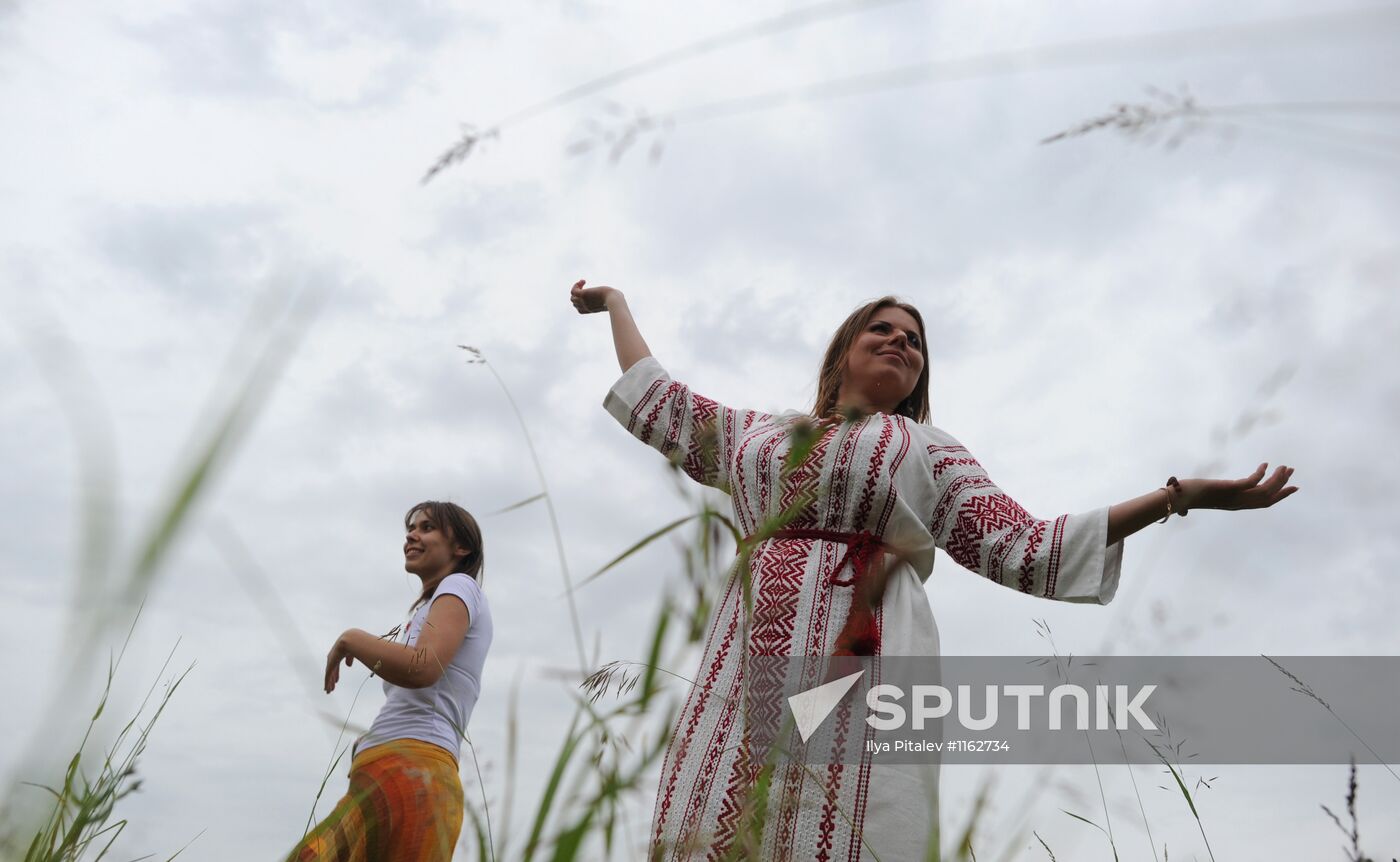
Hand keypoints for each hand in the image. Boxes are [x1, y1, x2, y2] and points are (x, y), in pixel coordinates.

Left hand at [324, 631, 355, 692]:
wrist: (350, 640)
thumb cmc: (353, 643)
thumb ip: (350, 659)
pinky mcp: (330, 665)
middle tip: (332, 687)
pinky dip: (327, 683)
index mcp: (337, 655)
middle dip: (331, 679)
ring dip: (329, 683)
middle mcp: (332, 658)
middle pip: (331, 672)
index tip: (336, 680)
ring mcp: (330, 662)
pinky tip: (327, 689)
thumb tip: (348, 665)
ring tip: (329, 691)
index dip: (336, 674)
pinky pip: (328, 677)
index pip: (335, 666)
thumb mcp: (352, 652)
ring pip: (329, 676)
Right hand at [569, 278, 618, 313]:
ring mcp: (584, 301)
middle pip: (574, 303)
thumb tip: (615, 296)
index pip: (580, 310)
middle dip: (577, 294)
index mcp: (591, 310)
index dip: (580, 303)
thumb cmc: (615, 301)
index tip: (588, 295)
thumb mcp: (611, 302)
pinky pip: (573, 291)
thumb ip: (609, 301)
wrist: (613, 299)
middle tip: (584, 287)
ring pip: (572, 297)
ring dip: (576, 288)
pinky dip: (576, 285)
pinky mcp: (583, 295)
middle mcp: (586, 307)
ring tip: (583, 282)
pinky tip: (583, 281)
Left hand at [1172, 463, 1297, 512]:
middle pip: (1269, 497)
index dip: (1280, 496)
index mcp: (1235, 505)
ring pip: (1265, 490)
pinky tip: (1265, 464)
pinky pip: (1252, 482)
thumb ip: (1196, 505)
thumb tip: (1183, 513)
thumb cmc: (1185, 499)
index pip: (1264, 503)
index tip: (1293, 487)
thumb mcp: (1198, 500)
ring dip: (1277, 478)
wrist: (1177, 498)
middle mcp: (1238, 503)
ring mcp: (1235, 497)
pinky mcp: (1230, 488)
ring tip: (1284, 466)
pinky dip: (1261, 474)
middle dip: (1283, 485)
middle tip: (1292, 471)